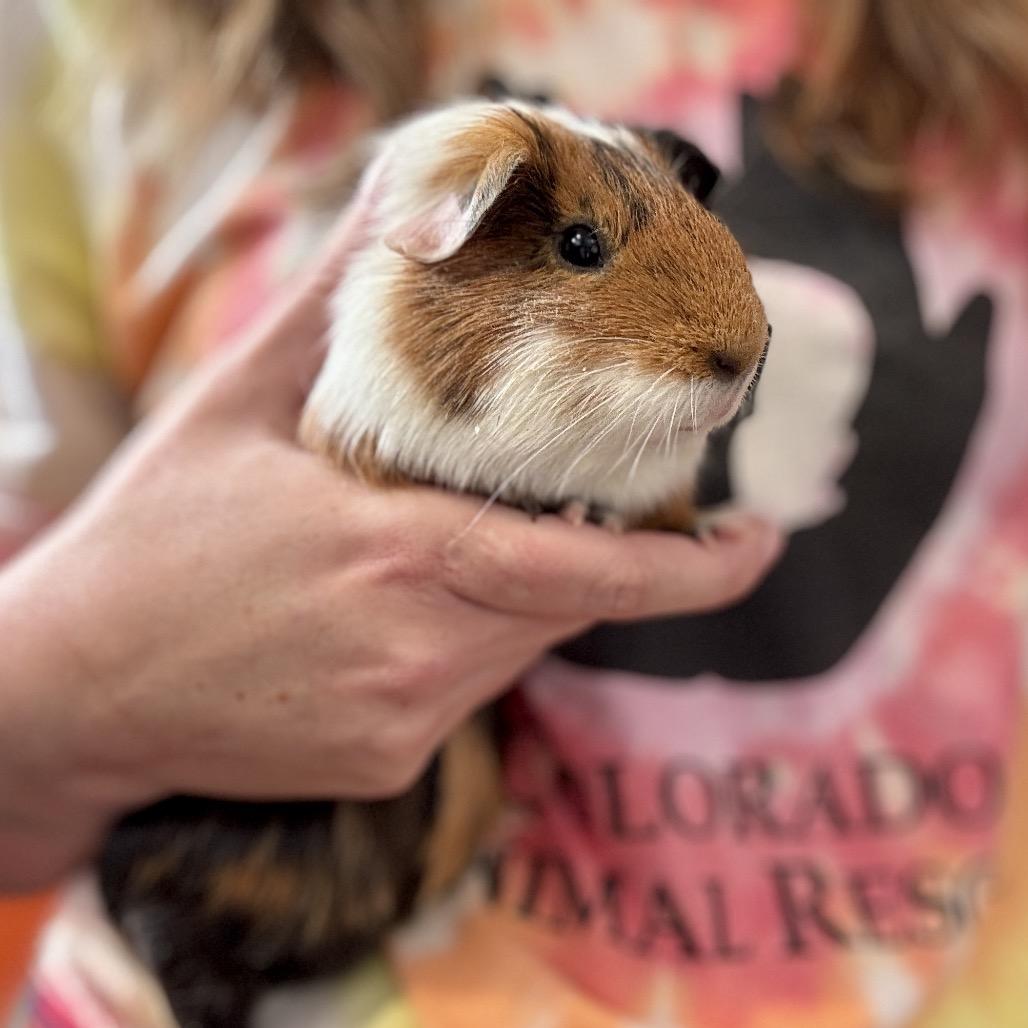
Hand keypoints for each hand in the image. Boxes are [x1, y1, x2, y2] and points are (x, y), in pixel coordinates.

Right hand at [0, 204, 781, 891]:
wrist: (74, 690)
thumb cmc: (151, 540)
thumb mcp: (233, 406)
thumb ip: (333, 310)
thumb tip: (403, 213)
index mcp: (392, 556)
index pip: (584, 575)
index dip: (691, 571)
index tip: (759, 541)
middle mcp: (415, 654)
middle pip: (562, 603)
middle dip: (593, 553)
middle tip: (598, 498)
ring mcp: (403, 722)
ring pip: (522, 647)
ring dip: (528, 591)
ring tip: (471, 538)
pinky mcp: (385, 764)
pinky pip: (470, 689)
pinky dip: (474, 639)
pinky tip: (405, 607)